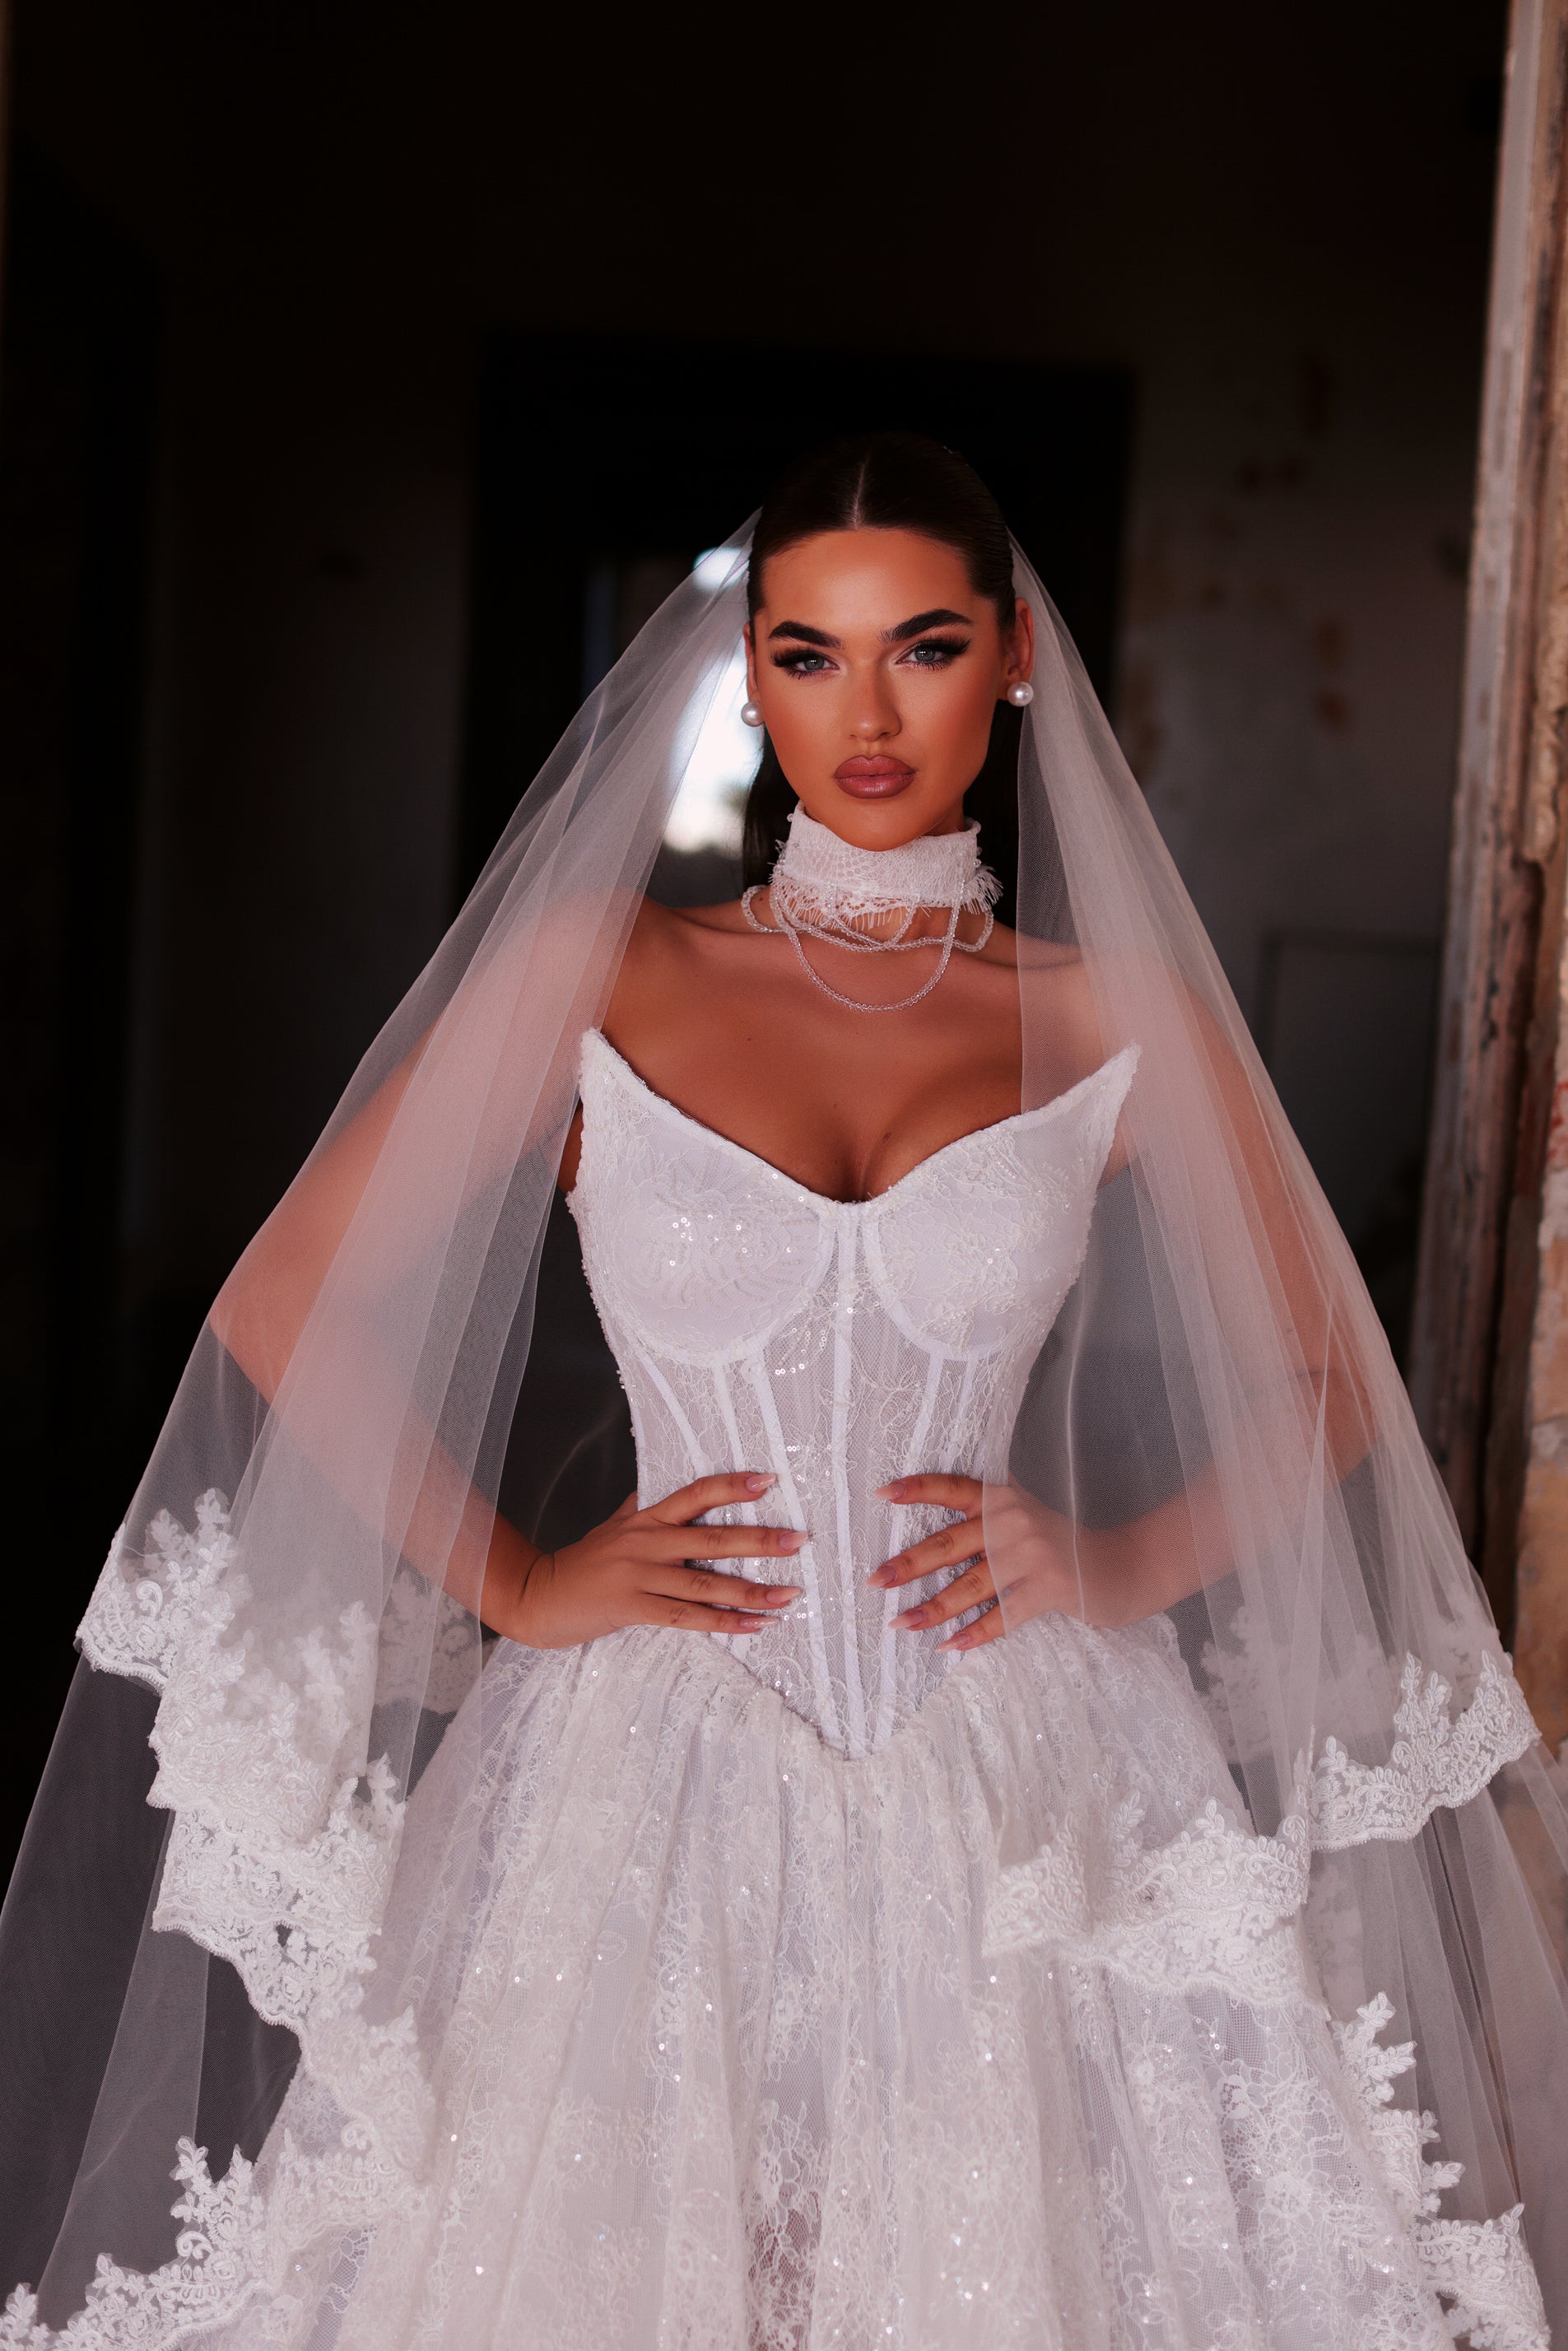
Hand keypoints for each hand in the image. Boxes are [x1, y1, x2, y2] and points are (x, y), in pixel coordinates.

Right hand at [486, 1473, 803, 1650]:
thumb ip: (645, 1506)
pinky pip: (686, 1617)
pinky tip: (755, 1627)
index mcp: (646, 1517)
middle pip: (711, 1538)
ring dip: (752, 1591)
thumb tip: (671, 1483)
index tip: (770, 1480)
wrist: (538, 1595)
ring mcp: (639, 1575)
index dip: (732, 1485)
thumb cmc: (584, 1560)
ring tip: (789, 1595)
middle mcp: (646, 1542)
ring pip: (705, 1583)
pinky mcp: (632, 1607)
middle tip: (799, 1539)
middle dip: (759, 1540)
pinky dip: (724, 1623)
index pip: (695, 1493)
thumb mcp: (615, 1525)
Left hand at [869, 1475, 1104, 1650]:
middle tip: (874, 1580)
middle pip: (950, 1543)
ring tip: (900, 1623)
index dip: (918, 1489)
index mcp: (1003, 1498)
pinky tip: (947, 1647)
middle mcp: (1014, 1521)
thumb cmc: (1063, 1544)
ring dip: (932, 1609)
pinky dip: (974, 1634)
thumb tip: (932, 1538)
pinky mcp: (1048, 1589)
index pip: (954, 1488)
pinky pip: (1002, 1616)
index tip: (881, 1493)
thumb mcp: (1026, 1517)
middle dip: (909, 1564)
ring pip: (970, 1585)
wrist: (1122, 1565)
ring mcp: (1032, 1556)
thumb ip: (989, 1517)